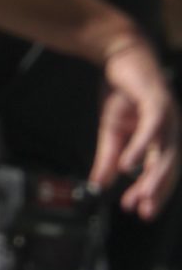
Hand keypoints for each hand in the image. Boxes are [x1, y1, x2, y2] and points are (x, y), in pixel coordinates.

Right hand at [91, 33, 179, 219]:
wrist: (120, 57)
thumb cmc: (120, 91)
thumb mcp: (111, 130)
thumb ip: (109, 158)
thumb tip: (99, 184)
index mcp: (162, 138)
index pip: (161, 172)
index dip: (151, 192)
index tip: (138, 211)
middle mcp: (171, 131)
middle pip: (169, 168)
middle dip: (157, 192)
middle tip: (144, 212)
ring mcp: (167, 118)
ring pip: (166, 154)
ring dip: (154, 178)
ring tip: (141, 197)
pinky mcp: (157, 104)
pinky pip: (151, 132)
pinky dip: (140, 150)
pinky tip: (129, 166)